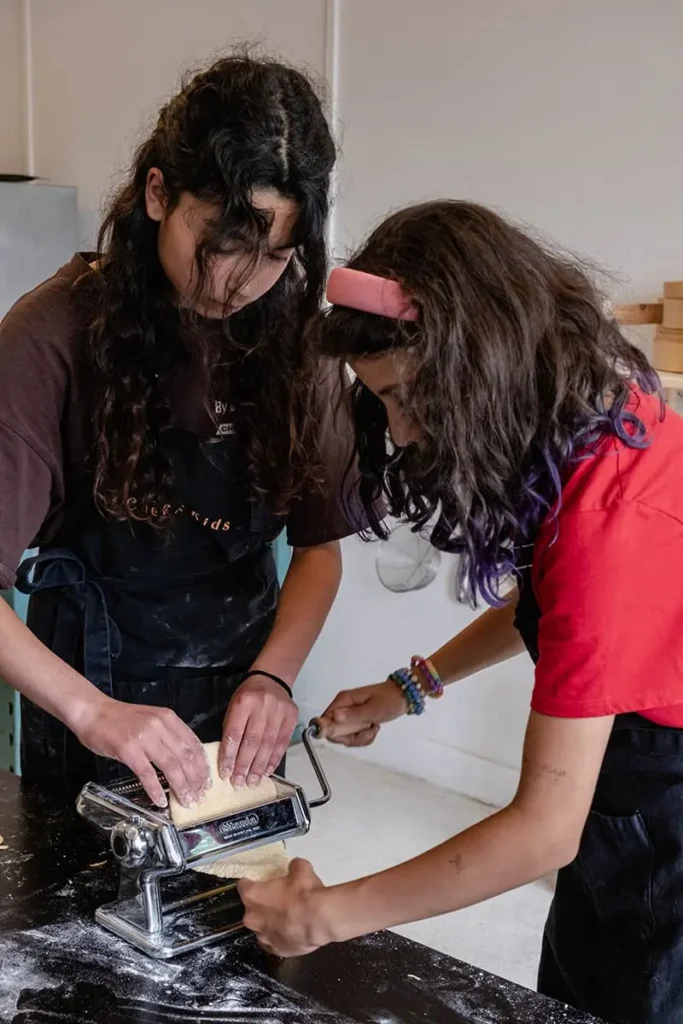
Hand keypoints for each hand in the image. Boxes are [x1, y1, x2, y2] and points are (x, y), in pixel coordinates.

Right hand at [72, 694, 208, 807]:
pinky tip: (161, 801)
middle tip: (199, 796)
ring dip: (181, 787)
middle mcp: (159, 727)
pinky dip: (156, 790)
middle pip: (185, 757)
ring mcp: (144, 739)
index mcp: (168, 718)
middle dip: (195, 779)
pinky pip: (147, 774)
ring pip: (171, 766)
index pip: (193, 744)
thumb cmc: (121, 718)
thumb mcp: (152, 719)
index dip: (202, 765)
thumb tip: (185, 758)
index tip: (207, 780)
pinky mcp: (128, 751)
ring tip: (186, 801)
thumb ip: (168, 734)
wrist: (94, 712)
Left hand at [220, 674, 297, 786]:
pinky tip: (267, 771)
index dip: (230, 755)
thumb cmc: (249, 695)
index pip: (235, 733)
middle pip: (252, 742)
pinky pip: (282, 743)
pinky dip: (274, 759)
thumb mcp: (234, 706)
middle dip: (244, 765)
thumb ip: (232, 729)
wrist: (272, 679)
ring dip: (259, 766)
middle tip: (239, 782)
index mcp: (244, 702)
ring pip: (268, 745)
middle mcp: (263, 706)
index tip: (226, 772)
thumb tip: (229, 759)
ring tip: (253, 781)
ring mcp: (279, 712)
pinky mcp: (291, 717)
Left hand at [239, 858, 330, 956]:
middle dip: (262, 903)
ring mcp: (262, 936)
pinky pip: (272, 942)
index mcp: (252, 895)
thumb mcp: (301, 869)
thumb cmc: (305, 895)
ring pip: (261, 926)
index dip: (251, 882)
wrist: (318, 920)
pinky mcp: (275, 949)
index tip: (258, 881)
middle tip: (278, 897)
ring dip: (270, 921)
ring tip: (288, 915)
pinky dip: (279, 936)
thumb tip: (295, 867)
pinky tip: (291, 930)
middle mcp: (252, 917)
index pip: (243, 885)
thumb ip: (293, 867)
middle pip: (251, 907)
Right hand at [320, 680, 406, 745]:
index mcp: (343, 700)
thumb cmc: (389, 700)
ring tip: (373, 727)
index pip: (324, 720)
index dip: (333, 732)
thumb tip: (333, 718)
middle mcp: (342, 707)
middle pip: (334, 731)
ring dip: (360, 737)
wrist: (404, 696)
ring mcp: (349, 714)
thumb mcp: (373, 709)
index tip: (350, 736)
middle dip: (351, 737)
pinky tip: (374, 728)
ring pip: (345, 736)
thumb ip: (353, 715)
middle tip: (367, 729)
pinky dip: (364, 737)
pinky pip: (353, 736)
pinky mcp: (356, 720)